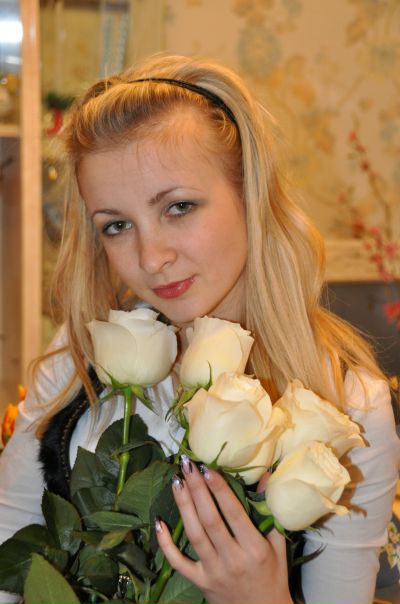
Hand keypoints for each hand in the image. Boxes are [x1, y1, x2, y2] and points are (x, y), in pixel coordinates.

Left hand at [155, 460, 292, 603]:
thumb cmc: (272, 574)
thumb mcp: (277, 543)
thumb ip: (270, 509)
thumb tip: (266, 474)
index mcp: (254, 548)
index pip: (233, 513)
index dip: (220, 490)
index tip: (208, 468)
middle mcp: (232, 559)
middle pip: (210, 520)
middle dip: (197, 490)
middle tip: (187, 465)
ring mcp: (213, 571)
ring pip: (194, 534)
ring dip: (183, 506)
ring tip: (176, 481)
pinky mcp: (200, 582)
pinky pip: (178, 562)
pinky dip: (165, 543)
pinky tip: (158, 522)